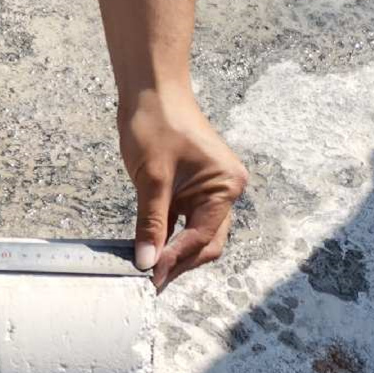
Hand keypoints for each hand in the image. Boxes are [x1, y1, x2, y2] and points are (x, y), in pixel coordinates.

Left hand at [117, 88, 246, 290]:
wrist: (152, 89)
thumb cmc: (156, 123)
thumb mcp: (152, 179)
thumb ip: (151, 223)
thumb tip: (147, 261)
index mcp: (226, 186)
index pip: (202, 236)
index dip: (176, 259)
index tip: (151, 277)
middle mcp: (225, 190)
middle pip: (206, 242)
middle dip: (180, 263)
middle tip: (150, 283)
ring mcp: (210, 190)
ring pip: (195, 235)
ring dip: (175, 253)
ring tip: (148, 272)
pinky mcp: (192, 189)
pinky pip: (183, 221)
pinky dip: (169, 236)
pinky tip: (150, 251)